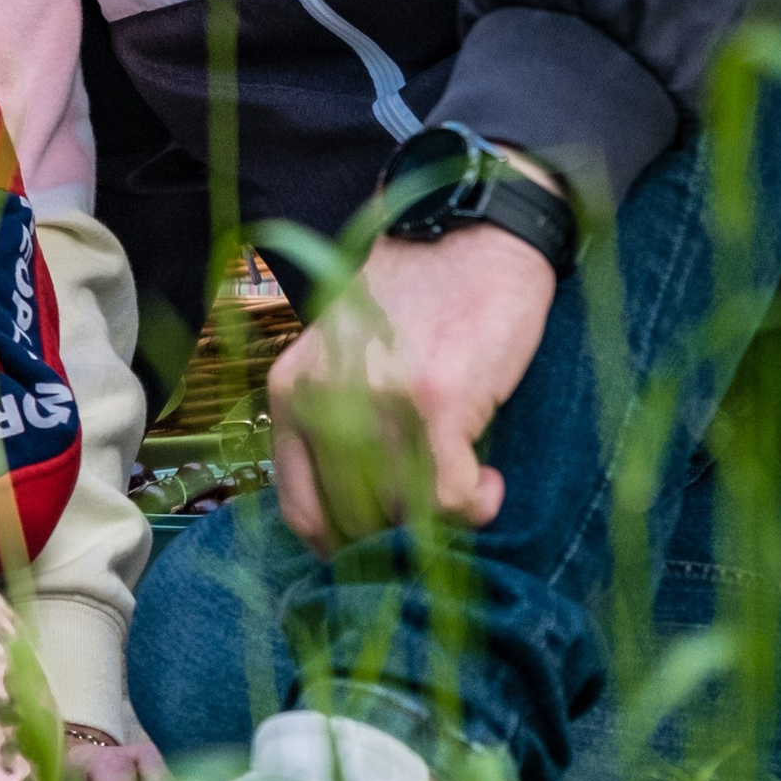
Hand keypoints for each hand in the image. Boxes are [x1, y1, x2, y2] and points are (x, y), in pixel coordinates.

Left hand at [268, 222, 558, 552]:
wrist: (472, 232)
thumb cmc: (417, 298)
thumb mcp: (346, 357)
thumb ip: (338, 425)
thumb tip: (363, 520)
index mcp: (292, 392)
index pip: (301, 510)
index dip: (344, 546)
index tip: (383, 548)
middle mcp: (323, 402)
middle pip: (353, 523)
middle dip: (402, 536)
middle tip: (440, 515)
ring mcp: (377, 405)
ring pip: (401, 518)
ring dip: (443, 524)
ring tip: (468, 490)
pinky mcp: (435, 404)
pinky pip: (449, 500)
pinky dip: (476, 506)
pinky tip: (489, 482)